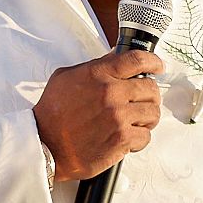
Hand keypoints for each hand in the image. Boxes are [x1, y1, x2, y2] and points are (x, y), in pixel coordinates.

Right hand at [32, 50, 163, 180]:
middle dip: (149, 95)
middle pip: (150, 87)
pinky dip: (140, 138)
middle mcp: (111, 93)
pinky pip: (146, 136)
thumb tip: (116, 57)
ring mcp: (118, 117)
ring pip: (153, 112)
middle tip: (142, 102)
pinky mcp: (121, 139)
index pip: (137, 60)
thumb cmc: (52, 113)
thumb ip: (94, 67)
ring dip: (147, 118)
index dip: (153, 62)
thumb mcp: (66, 78)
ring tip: (136, 121)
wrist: (44, 144)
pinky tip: (128, 138)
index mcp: (99, 74)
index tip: (158, 66)